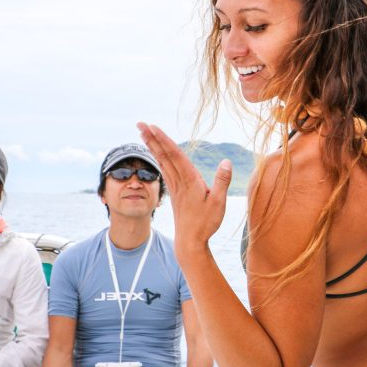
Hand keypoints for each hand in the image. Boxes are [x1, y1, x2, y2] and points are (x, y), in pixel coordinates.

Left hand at [137, 123, 231, 247]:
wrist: (190, 242)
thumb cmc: (206, 223)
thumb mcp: (219, 203)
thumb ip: (222, 181)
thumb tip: (226, 161)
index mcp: (190, 181)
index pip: (175, 155)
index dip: (164, 140)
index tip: (153, 127)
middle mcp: (179, 181)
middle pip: (164, 155)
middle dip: (152, 138)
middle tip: (140, 123)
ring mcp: (175, 187)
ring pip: (162, 162)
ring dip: (152, 146)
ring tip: (143, 133)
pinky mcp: (175, 193)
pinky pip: (165, 171)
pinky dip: (159, 159)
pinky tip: (156, 154)